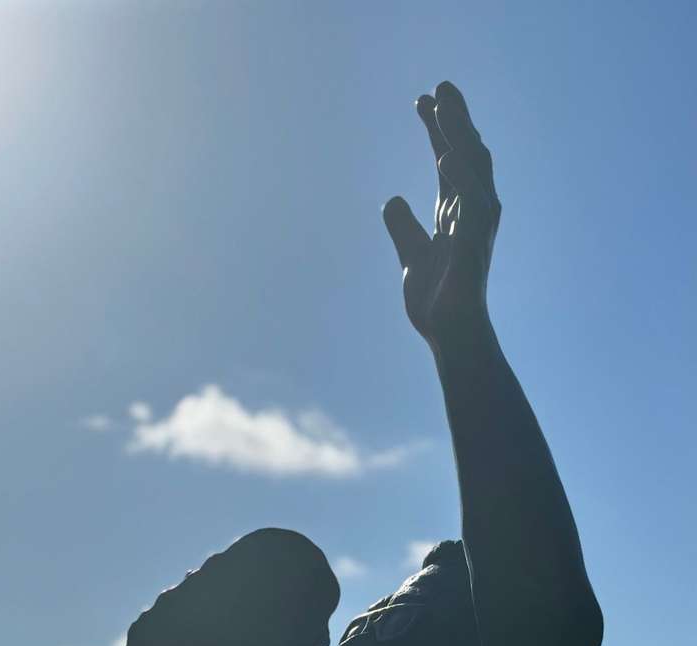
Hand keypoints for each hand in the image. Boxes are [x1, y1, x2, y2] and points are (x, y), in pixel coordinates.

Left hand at [383, 81, 500, 350]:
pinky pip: (471, 206)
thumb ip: (404, 228)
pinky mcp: (473, 246)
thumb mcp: (412, 257)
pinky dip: (462, 180)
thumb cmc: (438, 301)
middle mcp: (472, 214)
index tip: (423, 100)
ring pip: (472, 171)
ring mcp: (476, 227)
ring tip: (443, 105)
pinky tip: (446, 157)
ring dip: (459, 136)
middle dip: (454, 121)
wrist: (450, 335)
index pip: (449, 162)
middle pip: (466, 156)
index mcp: (457, 214)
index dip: (438, 130)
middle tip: (439, 86)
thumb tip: (392, 199)